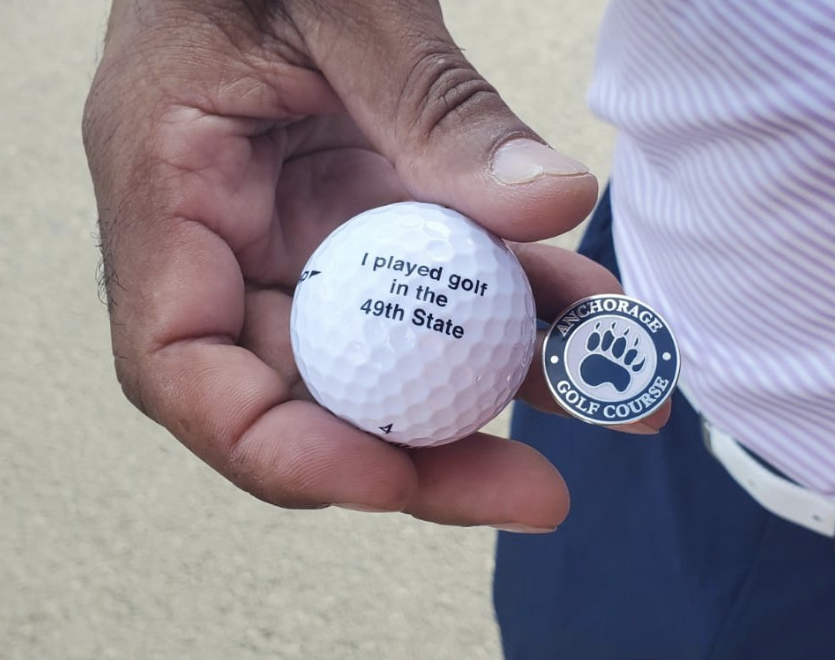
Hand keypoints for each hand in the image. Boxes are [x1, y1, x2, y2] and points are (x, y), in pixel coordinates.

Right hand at [83, 0, 665, 530]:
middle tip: (537, 493)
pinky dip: (522, 306)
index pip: (184, 370)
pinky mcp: (369, 219)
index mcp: (172, 198)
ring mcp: (306, 240)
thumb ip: (435, 106)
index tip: (390, 474)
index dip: (279, 446)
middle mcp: (233, 245)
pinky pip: (445, 286)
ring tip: (616, 396)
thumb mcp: (343, 5)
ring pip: (395, 352)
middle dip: (424, 456)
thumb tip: (551, 203)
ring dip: (505, 386)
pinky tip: (596, 310)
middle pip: (307, 394)